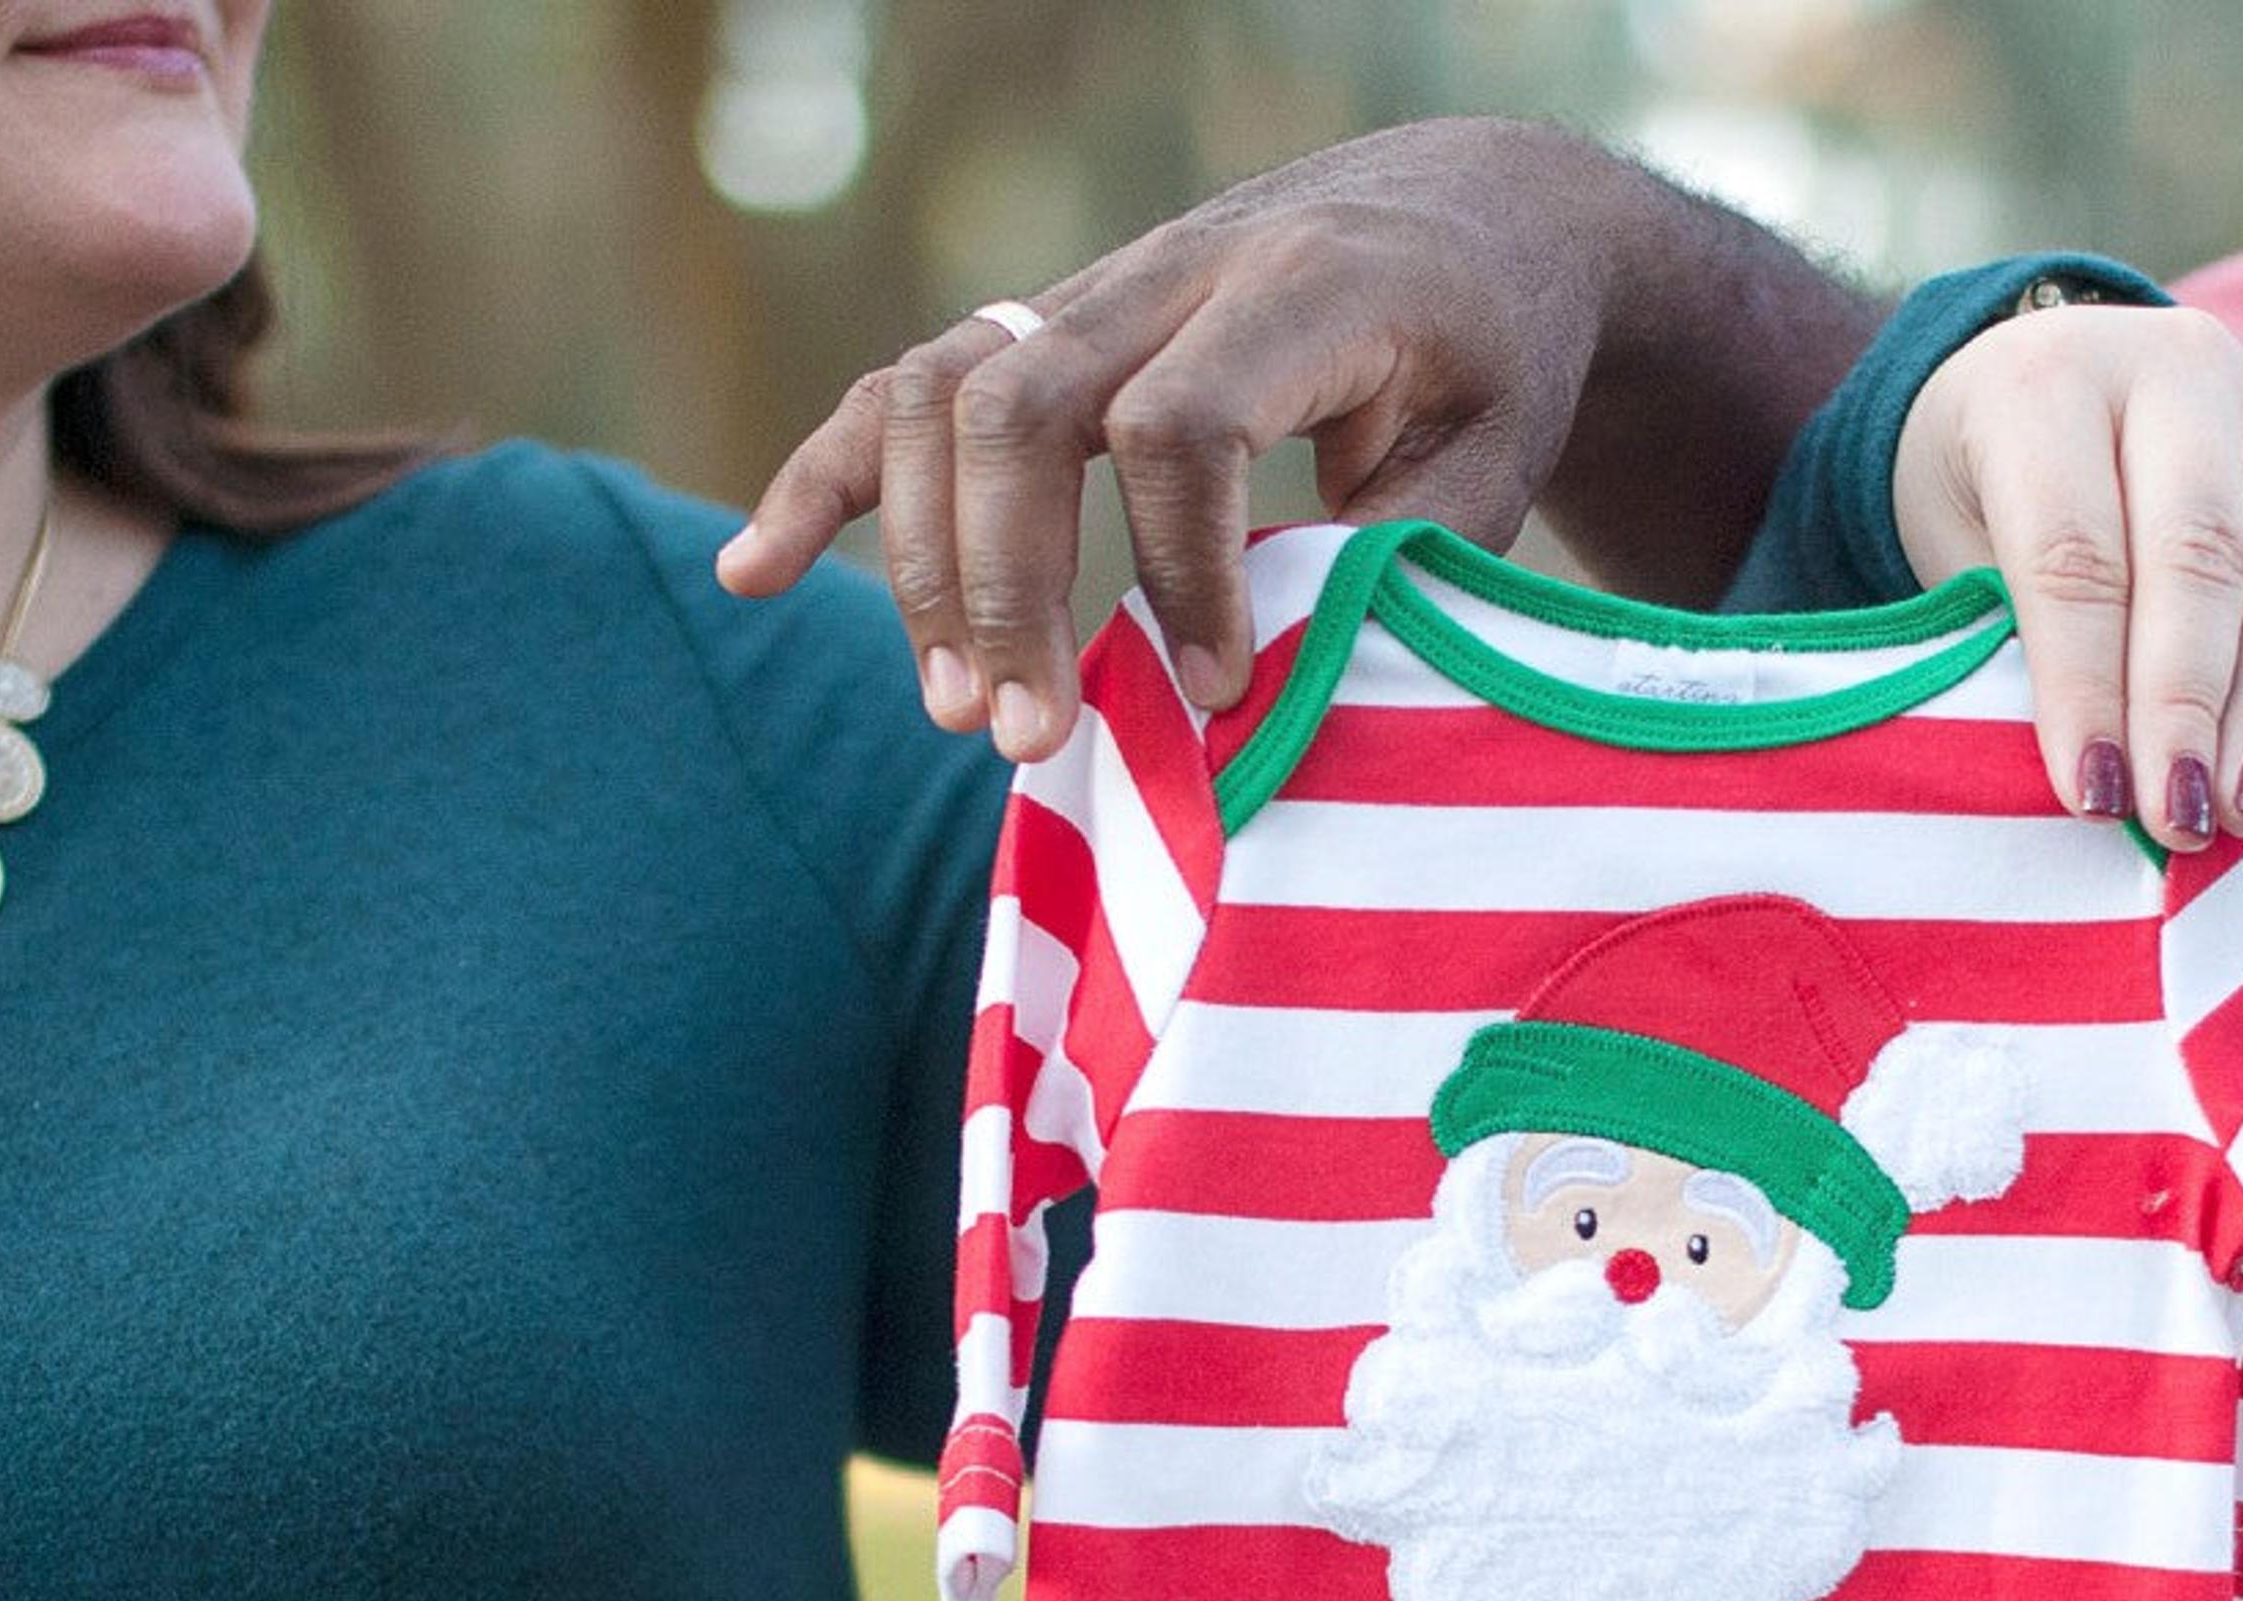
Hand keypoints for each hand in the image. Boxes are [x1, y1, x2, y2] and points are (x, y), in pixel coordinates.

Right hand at [715, 121, 1614, 763]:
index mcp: (1301, 290)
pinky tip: (751, 572)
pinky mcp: (1044, 327)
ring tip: (955, 708)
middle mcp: (1173, 272)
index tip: (1219, 689)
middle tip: (1029, 740)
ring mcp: (1093, 293)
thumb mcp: (1489, 457)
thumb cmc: (1490, 359)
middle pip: (1022, 405)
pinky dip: (824, 483)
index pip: (1181, 423)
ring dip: (928, 560)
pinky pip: (902, 389)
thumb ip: (1386, 559)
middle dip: (1008, 585)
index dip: (1180, 572)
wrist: (1465, 217)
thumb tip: (1246, 686)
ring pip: (946, 393)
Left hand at [1893, 301, 2242, 851]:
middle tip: (2183, 816)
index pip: (2074, 555)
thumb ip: (2020, 636)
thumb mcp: (1955, 546)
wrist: (2035, 378)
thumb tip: (2106, 778)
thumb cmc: (1975, 489)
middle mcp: (2169, 371)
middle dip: (2191, 703)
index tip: (2094, 795)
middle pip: (2197, 553)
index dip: (2088, 685)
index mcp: (2047, 385)